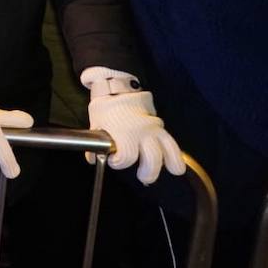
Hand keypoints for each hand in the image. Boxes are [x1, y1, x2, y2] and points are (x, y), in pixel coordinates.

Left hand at [82, 68, 184, 183]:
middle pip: (153, 158)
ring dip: (169, 164)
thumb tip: (92, 160)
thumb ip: (95, 144)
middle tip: (143, 176)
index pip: (127, 157)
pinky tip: (175, 165)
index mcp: (123, 132)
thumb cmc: (105, 109)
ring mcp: (154, 129)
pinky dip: (175, 155)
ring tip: (167, 171)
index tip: (113, 160)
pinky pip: (173, 143)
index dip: (119, 163)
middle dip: (149, 172)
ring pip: (169, 150)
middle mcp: (142, 132)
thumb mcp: (95, 125)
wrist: (117, 90)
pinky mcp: (161, 127)